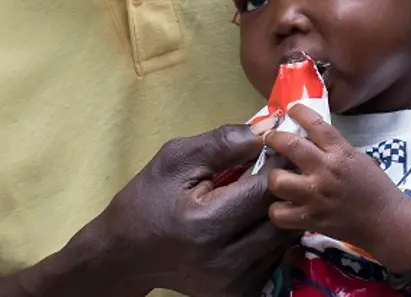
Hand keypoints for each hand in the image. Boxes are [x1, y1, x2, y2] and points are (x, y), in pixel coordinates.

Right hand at [87, 124, 298, 296]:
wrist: (125, 256)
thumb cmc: (147, 200)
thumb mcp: (175, 160)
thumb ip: (223, 142)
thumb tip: (268, 131)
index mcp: (206, 224)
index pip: (266, 189)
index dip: (278, 164)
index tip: (276, 148)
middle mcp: (225, 261)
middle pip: (283, 216)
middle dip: (284, 189)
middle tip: (274, 170)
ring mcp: (235, 282)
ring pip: (284, 239)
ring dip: (281, 212)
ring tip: (259, 195)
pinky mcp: (240, 293)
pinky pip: (274, 257)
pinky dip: (269, 235)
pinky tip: (250, 222)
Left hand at [262, 104, 410, 252]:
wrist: (386, 221)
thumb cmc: (375, 187)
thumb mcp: (357, 158)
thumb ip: (333, 149)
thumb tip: (308, 139)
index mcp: (340, 153)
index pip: (315, 123)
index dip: (299, 111)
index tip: (291, 109)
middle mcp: (325, 171)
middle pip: (290, 146)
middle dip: (274, 138)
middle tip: (269, 138)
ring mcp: (316, 197)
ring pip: (278, 181)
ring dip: (275, 177)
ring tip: (279, 177)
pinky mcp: (311, 219)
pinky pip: (279, 213)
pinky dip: (277, 210)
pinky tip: (283, 206)